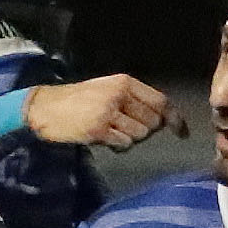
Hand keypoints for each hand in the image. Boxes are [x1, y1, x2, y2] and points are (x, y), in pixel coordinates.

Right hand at [28, 75, 188, 151]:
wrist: (46, 108)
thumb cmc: (77, 100)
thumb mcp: (106, 89)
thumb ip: (133, 98)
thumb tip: (161, 117)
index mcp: (124, 82)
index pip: (160, 101)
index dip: (174, 118)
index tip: (181, 131)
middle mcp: (119, 94)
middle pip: (153, 121)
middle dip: (146, 130)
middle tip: (126, 129)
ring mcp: (108, 112)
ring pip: (140, 134)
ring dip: (130, 139)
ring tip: (113, 132)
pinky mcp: (99, 130)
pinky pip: (124, 143)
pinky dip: (119, 145)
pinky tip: (105, 139)